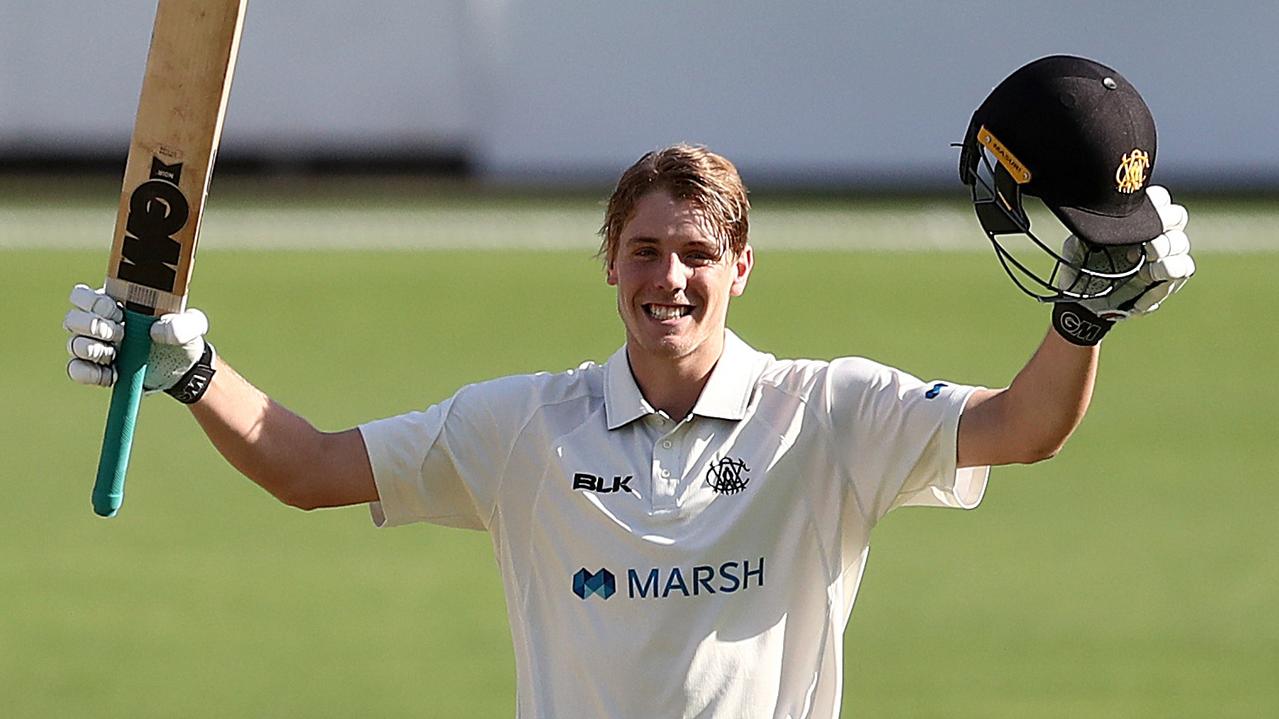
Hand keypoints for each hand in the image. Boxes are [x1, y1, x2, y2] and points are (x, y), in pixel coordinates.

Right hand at [64, 284, 208, 391]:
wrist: (184, 367)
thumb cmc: (183, 337)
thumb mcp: (193, 325)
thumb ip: (183, 324)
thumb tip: (156, 330)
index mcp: (115, 301)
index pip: (81, 295)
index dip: (93, 303)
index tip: (118, 311)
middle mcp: (99, 322)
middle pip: (72, 319)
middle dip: (95, 327)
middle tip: (122, 334)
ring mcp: (95, 346)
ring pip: (73, 344)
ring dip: (94, 350)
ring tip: (118, 355)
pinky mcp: (96, 369)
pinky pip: (76, 370)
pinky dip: (90, 374)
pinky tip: (113, 375)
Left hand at [1052, 185, 1195, 344]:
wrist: (1085, 306)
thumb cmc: (1081, 272)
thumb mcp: (1077, 248)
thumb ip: (1087, 231)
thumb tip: (1094, 218)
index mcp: (1135, 223)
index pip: (1159, 199)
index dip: (1157, 202)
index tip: (1140, 214)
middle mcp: (1155, 235)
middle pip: (1178, 217)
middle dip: (1162, 228)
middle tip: (1144, 245)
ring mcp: (1165, 257)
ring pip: (1182, 244)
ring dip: (1165, 253)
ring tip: (1144, 268)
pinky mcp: (1168, 279)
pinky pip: (1184, 269)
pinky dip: (1167, 274)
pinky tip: (1145, 281)